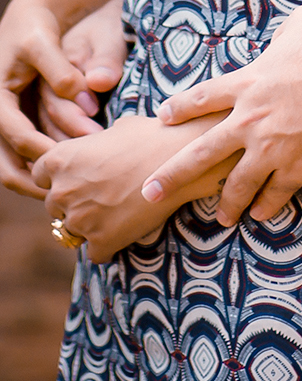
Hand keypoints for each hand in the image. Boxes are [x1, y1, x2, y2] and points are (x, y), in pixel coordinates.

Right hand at [0, 0, 87, 197]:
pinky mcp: (22, 123)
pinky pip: (30, 154)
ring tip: (70, 188)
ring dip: (41, 176)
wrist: (29, 21)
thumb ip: (60, 69)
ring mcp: (10, 122)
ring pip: (17, 164)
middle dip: (34, 179)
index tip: (65, 161)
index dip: (39, 149)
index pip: (14, 133)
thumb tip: (81, 95)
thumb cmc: (36, 29)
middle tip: (65, 191)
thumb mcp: (44, 42)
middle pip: (7, 162)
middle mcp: (0, 115)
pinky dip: (46, 164)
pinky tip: (72, 171)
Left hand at [31, 112, 230, 262]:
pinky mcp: (101, 242)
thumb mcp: (116, 128)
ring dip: (89, 225)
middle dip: (74, 201)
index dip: (61, 176)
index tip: (79, 176)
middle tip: (102, 195)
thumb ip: (96, 144)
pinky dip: (109, 244)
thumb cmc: (153, 136)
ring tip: (117, 213)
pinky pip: (96, 252)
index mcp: (60, 159)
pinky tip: (128, 228)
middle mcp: (62, 191)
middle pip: (54, 205)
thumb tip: (100, 147)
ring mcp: (80, 220)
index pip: (39, 175)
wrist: (183, 158)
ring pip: (72, 231)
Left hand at [143, 7, 301, 226]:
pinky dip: (266, 205)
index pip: (201, 98)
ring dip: (226, 202)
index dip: (179, 109)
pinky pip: (275, 193)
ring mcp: (272, 147)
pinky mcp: (299, 166)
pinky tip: (260, 214)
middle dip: (171, 175)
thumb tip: (280, 40)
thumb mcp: (301, 23)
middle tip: (149, 192)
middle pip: (200, 153)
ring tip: (219, 216)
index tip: (162, 117)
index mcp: (247, 83)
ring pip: (237, 184)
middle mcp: (250, 119)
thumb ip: (281, 35)